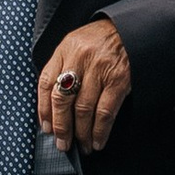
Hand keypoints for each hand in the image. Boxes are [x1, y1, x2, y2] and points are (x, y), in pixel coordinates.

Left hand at [41, 17, 131, 153]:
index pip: (46, 83)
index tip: (47, 128)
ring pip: (84, 109)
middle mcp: (80, 58)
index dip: (44, 110)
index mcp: (65, 49)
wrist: (130, 29)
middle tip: (63, 144)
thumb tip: (52, 109)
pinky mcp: (118, 79)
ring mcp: (100, 69)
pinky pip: (105, 111)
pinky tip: (98, 141)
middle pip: (62, 99)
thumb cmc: (100, 41)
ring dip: (81, 133)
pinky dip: (100, 130)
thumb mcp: (76, 46)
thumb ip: (62, 68)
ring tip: (82, 145)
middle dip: (61, 127)